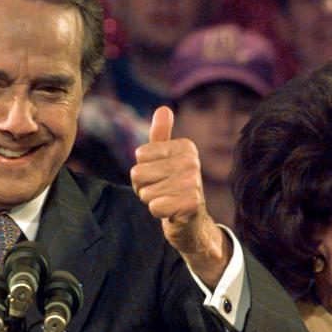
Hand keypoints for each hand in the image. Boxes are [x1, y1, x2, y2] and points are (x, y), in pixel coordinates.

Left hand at [131, 106, 229, 287]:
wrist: (193, 223)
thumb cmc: (174, 188)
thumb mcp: (166, 160)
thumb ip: (161, 136)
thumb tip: (163, 109)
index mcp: (185, 147)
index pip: (140, 157)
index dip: (143, 171)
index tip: (160, 178)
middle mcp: (192, 162)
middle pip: (138, 174)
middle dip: (144, 188)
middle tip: (162, 193)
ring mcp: (193, 183)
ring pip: (145, 192)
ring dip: (151, 201)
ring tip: (167, 202)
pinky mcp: (191, 204)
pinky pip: (154, 207)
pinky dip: (158, 213)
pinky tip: (171, 213)